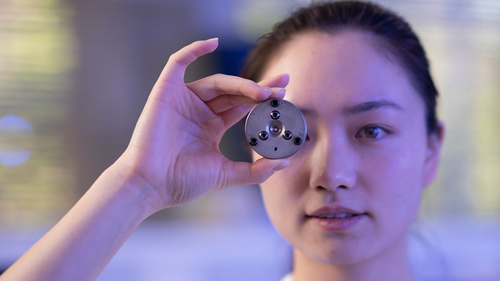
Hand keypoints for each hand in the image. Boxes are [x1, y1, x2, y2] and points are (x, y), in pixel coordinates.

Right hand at [115, 38, 289, 209]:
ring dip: (241, 83)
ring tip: (263, 91)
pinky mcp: (166, 91)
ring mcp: (183, 100)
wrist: (151, 185)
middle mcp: (200, 110)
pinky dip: (193, 50)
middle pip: (234, 92)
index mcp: (212, 126)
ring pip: (217, 82)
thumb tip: (283, 162)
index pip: (242, 106)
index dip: (263, 100)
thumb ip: (255, 170)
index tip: (284, 96)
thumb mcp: (225, 174)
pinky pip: (178, 63)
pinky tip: (213, 42)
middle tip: (283, 84)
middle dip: (259, 88)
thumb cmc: (182, 181)